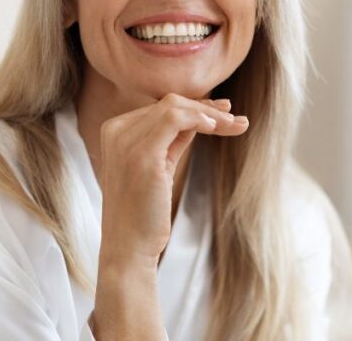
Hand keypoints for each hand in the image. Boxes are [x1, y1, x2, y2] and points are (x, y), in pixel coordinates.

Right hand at [97, 93, 248, 267]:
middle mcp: (116, 130)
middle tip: (236, 120)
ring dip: (209, 114)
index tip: (222, 113)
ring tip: (235, 123)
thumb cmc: (143, 212)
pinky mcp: (142, 154)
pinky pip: (175, 119)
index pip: (160, 107)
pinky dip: (199, 118)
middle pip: (170, 103)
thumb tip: (200, 116)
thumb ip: (171, 140)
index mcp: (115, 131)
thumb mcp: (157, 166)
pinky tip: (216, 127)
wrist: (128, 247)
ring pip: (175, 107)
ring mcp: (126, 141)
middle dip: (207, 109)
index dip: (195, 108)